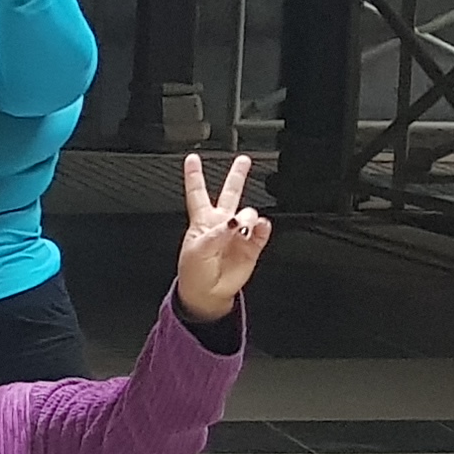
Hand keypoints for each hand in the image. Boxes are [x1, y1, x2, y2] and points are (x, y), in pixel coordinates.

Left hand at [173, 152, 270, 322]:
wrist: (207, 294)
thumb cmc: (194, 272)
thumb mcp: (198, 249)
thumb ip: (218, 232)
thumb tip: (236, 222)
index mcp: (202, 221)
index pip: (197, 192)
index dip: (194, 175)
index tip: (192, 158)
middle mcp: (221, 223)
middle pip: (230, 193)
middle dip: (237, 175)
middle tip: (244, 160)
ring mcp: (237, 234)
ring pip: (249, 213)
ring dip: (247, 216)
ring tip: (241, 225)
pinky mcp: (251, 246)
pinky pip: (261, 232)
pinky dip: (262, 228)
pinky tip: (259, 227)